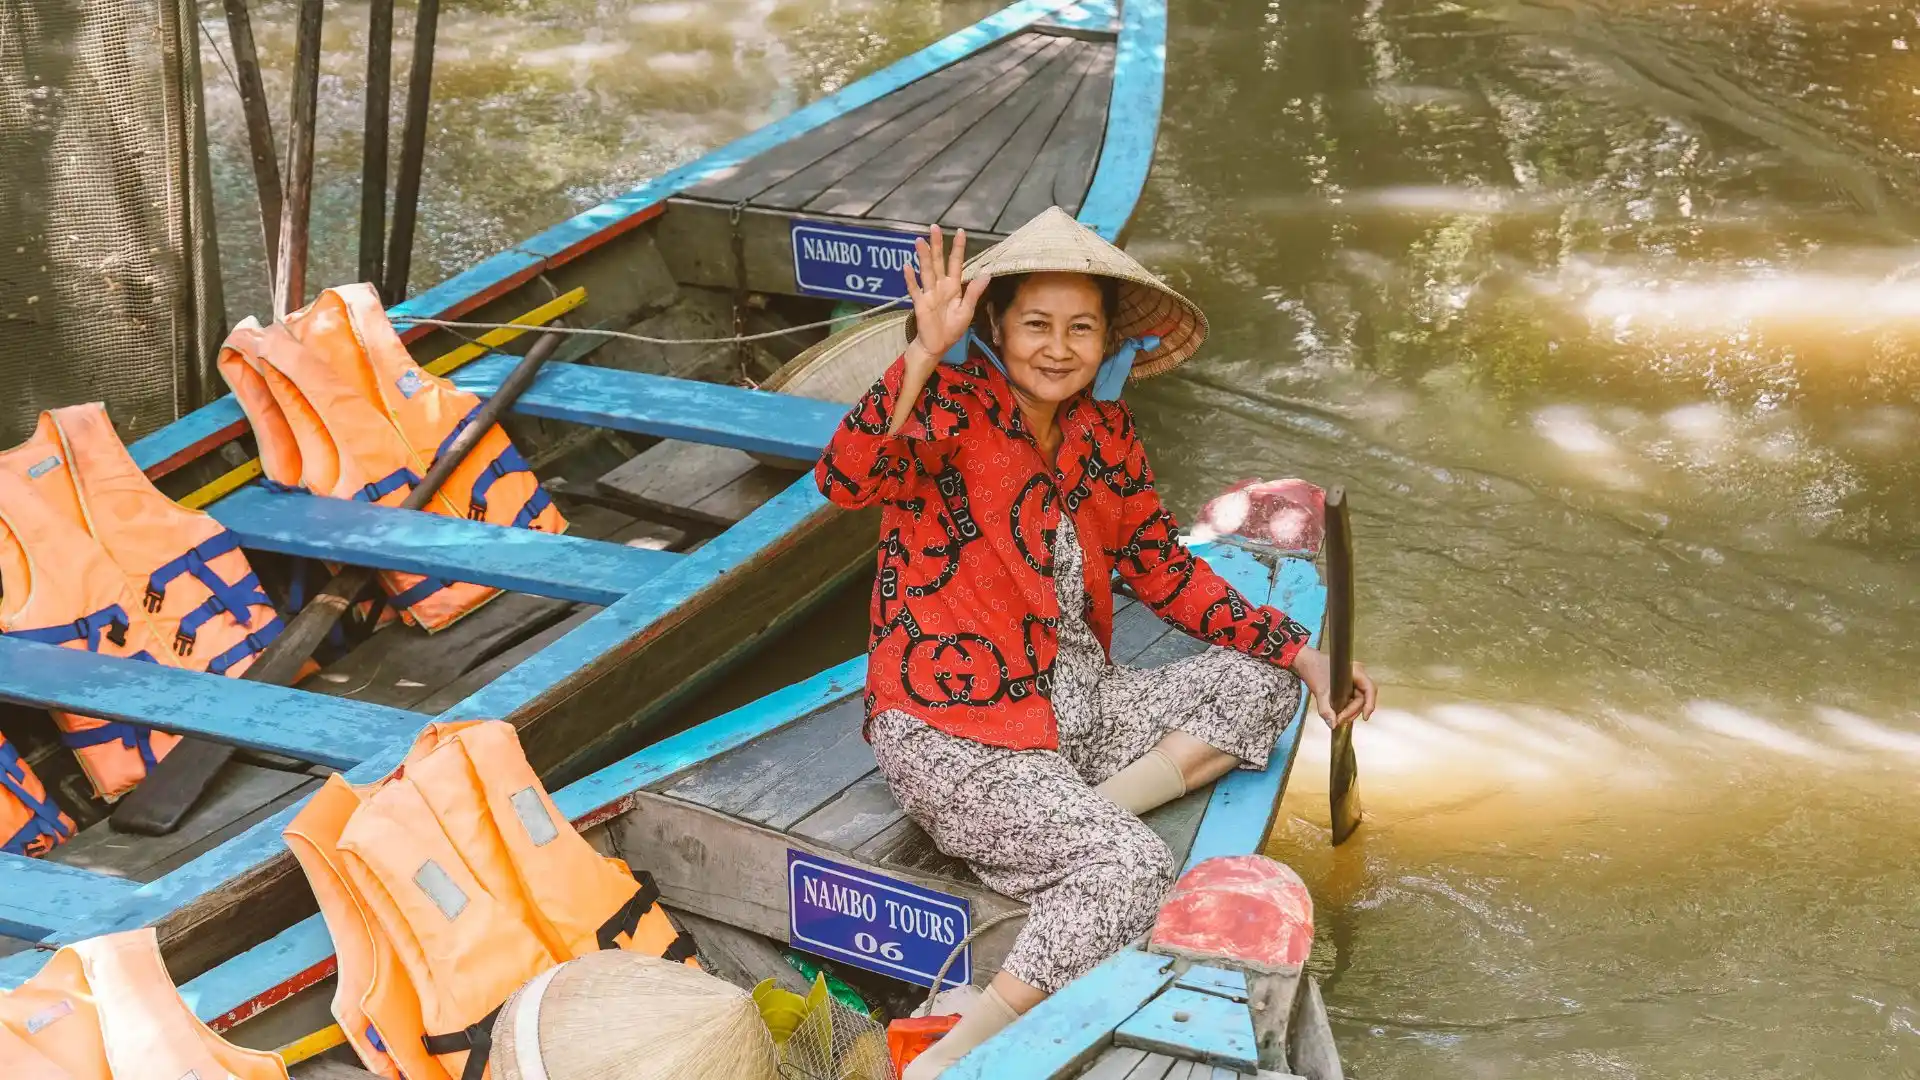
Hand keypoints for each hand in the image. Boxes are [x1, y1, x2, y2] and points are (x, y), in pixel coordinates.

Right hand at [903, 224, 989, 371]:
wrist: (936, 347)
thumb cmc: (951, 330)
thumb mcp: (966, 311)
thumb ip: (974, 292)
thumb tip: (986, 273)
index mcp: (953, 287)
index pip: (956, 263)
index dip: (958, 248)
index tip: (960, 231)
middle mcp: (940, 287)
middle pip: (938, 262)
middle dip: (937, 245)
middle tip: (934, 227)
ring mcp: (928, 294)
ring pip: (926, 271)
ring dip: (923, 256)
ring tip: (920, 241)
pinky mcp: (920, 304)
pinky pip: (914, 289)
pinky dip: (910, 279)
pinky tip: (907, 266)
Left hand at [1287, 646, 1376, 727]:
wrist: (1305, 662)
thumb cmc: (1314, 669)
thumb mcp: (1320, 691)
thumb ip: (1326, 709)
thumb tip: (1333, 725)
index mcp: (1356, 671)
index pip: (1370, 689)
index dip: (1369, 704)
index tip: (1365, 717)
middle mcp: (1358, 675)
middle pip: (1363, 698)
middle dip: (1352, 711)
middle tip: (1339, 720)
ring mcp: (1354, 680)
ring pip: (1358, 700)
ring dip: (1349, 711)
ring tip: (1337, 718)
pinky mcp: (1348, 685)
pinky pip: (1352, 698)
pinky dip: (1346, 707)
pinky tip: (1338, 713)